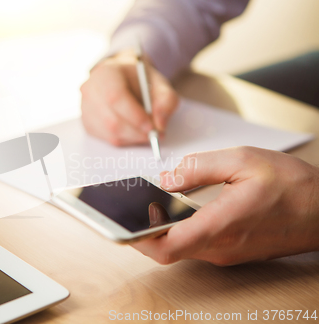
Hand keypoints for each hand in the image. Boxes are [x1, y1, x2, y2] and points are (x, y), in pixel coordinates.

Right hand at [80, 50, 178, 145]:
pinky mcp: (87, 122)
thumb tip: (160, 125)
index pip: (115, 98)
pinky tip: (134, 132)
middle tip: (154, 135)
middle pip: (111, 120)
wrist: (123, 78)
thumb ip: (166, 101)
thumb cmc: (141, 81)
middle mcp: (90, 90)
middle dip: (136, 132)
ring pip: (109, 132)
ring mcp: (85, 107)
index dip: (135, 116)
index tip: (152, 127)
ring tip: (147, 133)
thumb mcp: (160, 83)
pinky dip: (124, 140)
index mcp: (106, 73)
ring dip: (132, 138)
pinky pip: (106, 138)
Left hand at [133, 146, 318, 265]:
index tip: (121, 224)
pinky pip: (196, 245)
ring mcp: (225, 252)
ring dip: (161, 230)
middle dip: (144, 231)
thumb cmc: (292, 185)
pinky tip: (175, 210)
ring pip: (180, 248)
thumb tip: (165, 179)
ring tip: (149, 205)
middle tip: (130, 208)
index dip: (138, 239)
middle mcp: (219, 247)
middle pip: (167, 250)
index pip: (166, 247)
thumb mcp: (243, 160)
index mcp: (220, 225)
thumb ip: (198, 168)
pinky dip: (179, 230)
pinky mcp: (230, 250)